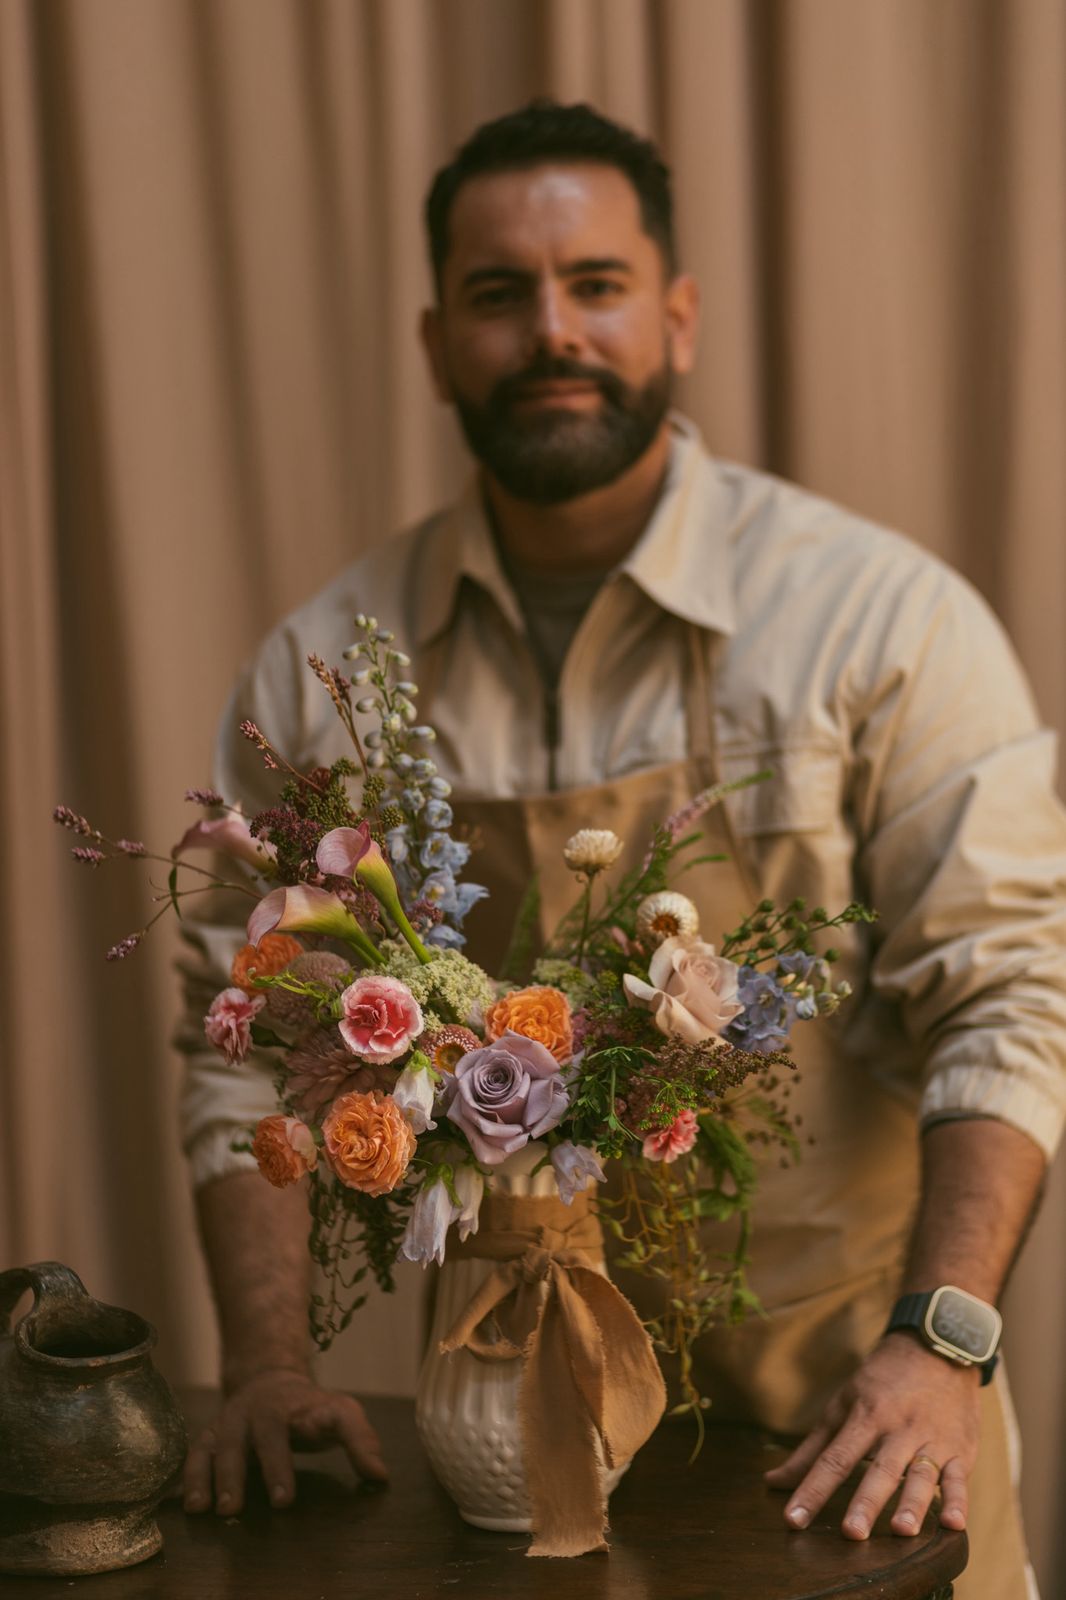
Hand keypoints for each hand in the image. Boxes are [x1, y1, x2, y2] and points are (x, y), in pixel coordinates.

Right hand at [182, 1367, 388, 1514]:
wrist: (267, 1379)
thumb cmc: (309, 1409)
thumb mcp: (340, 1414)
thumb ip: (361, 1441)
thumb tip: (381, 1477)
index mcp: (305, 1406)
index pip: (327, 1417)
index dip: (329, 1444)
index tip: (329, 1476)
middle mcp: (267, 1409)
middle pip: (270, 1433)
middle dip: (274, 1467)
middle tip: (279, 1503)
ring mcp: (236, 1419)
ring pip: (227, 1443)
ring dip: (223, 1476)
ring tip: (220, 1510)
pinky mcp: (211, 1433)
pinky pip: (198, 1453)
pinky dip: (192, 1478)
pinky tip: (192, 1506)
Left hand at [763, 1334, 980, 1539]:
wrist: (937, 1346)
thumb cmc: (882, 1381)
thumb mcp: (844, 1403)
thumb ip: (811, 1450)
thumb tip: (772, 1482)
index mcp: (865, 1416)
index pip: (834, 1458)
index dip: (813, 1489)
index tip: (794, 1519)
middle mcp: (897, 1428)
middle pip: (879, 1469)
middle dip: (866, 1502)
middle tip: (851, 1534)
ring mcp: (931, 1439)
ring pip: (921, 1474)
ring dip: (913, 1503)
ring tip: (902, 1531)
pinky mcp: (960, 1449)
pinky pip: (960, 1477)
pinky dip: (959, 1500)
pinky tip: (955, 1525)